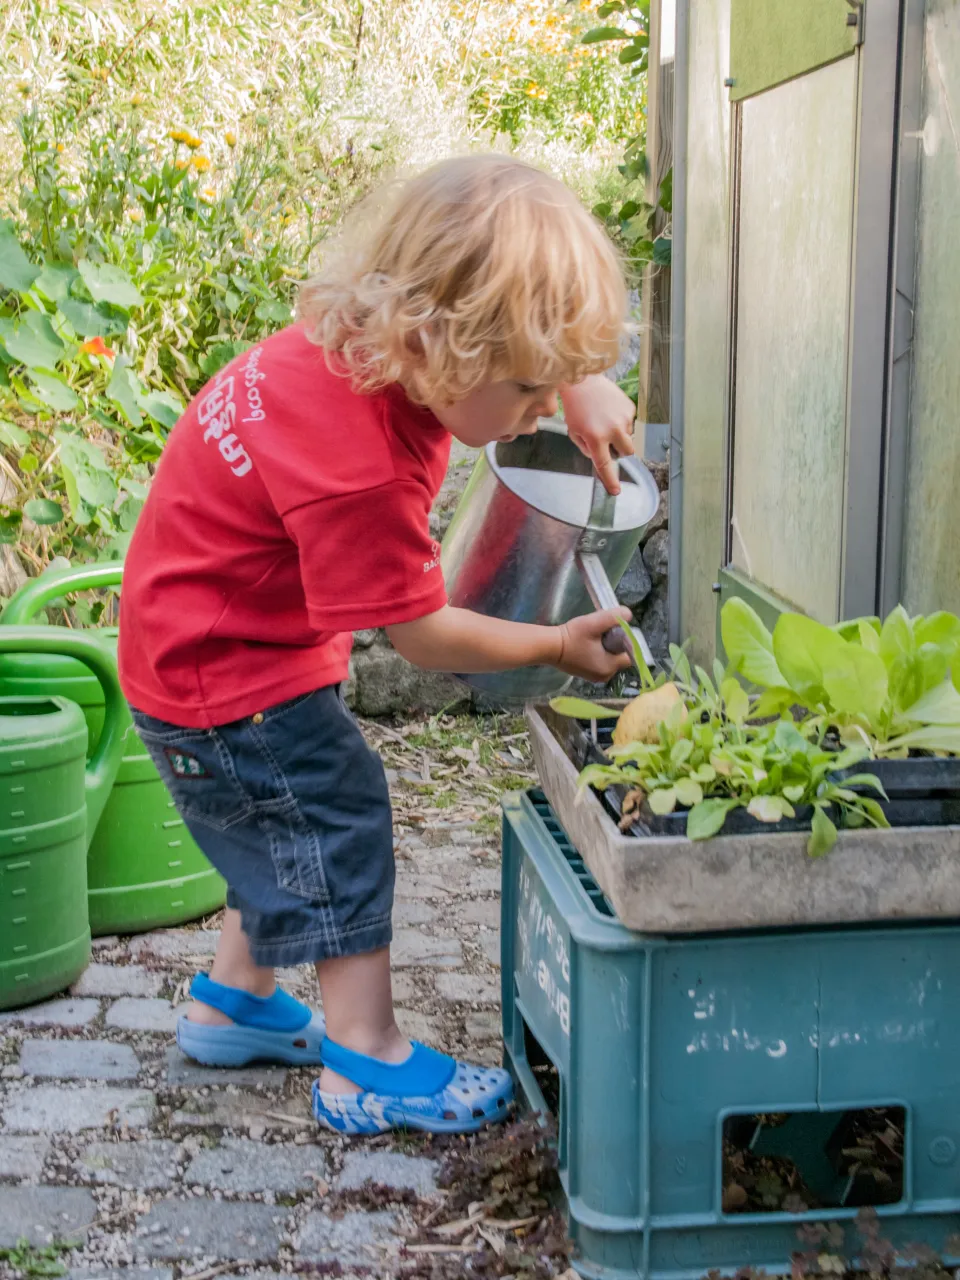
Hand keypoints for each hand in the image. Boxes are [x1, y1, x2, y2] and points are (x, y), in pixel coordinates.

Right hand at [555, 608, 633, 681]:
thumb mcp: (593, 623)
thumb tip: (628, 615)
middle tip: (602, 633)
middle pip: (620, 658)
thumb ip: (613, 617)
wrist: (549, 647)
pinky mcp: (586, 674)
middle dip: (615, 645)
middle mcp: (604, 676)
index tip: (614, 631)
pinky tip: (588, 644)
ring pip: (610, 660)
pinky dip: (598, 653)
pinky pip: (600, 663)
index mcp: (609, 667)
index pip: (629, 655)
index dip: (625, 641)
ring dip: (607, 648)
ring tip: (594, 637)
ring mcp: (594, 677)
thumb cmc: (571, 637)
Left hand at [560, 374, 635, 494]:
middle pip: (627, 453)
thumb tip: (600, 458)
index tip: (616, 491)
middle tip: (609, 444)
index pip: (605, 465)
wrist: (582, 381)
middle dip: (621, 452)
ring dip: (619, 435)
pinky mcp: (630, 408)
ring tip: (604, 420)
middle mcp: (613, 429)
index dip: (611, 480)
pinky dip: (621, 421)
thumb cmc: (575, 408)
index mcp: (596, 438)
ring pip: (628, 437)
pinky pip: (629, 422)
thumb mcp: (574, 432)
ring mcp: (623, 418)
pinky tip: (609, 411)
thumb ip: (587, 449)